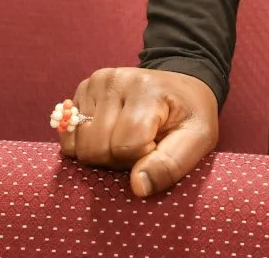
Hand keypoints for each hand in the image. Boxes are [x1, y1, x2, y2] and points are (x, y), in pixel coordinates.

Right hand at [58, 66, 219, 198]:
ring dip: (103, 153)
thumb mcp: (199, 139)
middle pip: (97, 148)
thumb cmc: (190, 115)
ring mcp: (95, 83)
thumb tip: (138, 187)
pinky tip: (110, 132)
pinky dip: (87, 143)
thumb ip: (171, 165)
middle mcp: (116, 81)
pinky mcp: (82, 89)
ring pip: (80, 145)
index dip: (141, 159)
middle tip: (142, 145)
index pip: (126, 147)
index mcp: (147, 90)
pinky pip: (69, 136)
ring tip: (127, 138)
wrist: (182, 87)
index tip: (157, 146)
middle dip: (119, 159)